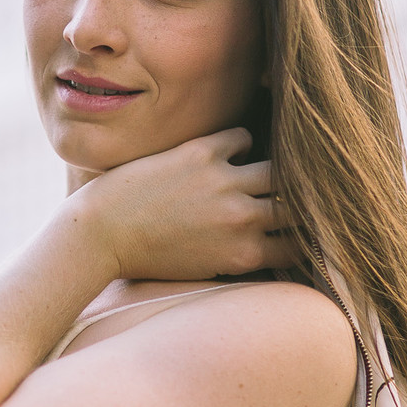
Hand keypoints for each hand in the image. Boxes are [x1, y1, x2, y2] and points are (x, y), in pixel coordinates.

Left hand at [76, 127, 291, 280]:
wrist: (102, 235)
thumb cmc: (150, 259)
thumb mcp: (206, 269)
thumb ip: (242, 254)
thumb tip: (272, 239)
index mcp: (244, 254)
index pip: (299, 245)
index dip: (304, 236)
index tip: (301, 227)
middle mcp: (241, 219)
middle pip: (297, 206)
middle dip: (299, 202)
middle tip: (294, 192)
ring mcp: (224, 183)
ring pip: (279, 169)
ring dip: (273, 170)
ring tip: (267, 166)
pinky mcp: (202, 153)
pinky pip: (242, 137)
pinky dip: (240, 143)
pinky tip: (230, 151)